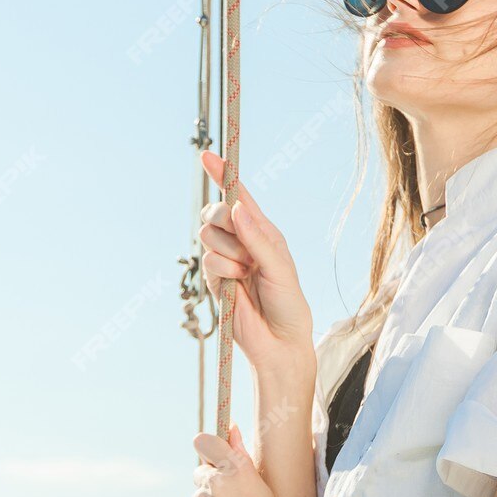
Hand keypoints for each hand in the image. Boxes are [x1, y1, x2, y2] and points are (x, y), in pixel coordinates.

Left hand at [187, 424, 292, 496]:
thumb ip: (240, 455)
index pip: (204, 441)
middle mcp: (212, 483)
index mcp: (235, 470)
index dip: (208, 447)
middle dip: (213, 482)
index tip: (216, 457)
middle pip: (202, 472)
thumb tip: (231, 427)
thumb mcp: (261, 488)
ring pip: (200, 495)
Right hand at [197, 149, 315, 380]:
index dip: (223, 174)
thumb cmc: (289, 305)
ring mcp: (225, 259)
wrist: (279, 342)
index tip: (207, 155)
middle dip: (224, 220)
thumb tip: (237, 209)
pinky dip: (223, 270)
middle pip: (216, 211)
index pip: (239, 196)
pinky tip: (237, 284)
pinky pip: (207, 259)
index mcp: (262, 231)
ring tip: (247, 273)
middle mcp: (242, 241)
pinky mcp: (213, 279)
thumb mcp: (281, 268)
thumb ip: (259, 239)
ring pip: (208, 235)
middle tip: (243, 244)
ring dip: (229, 252)